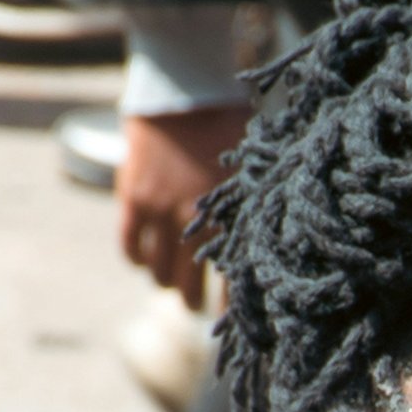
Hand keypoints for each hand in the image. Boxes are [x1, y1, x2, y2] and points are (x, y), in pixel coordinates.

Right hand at [118, 104, 250, 308]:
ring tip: (172, 284)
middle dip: (194, 302)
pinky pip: (131, 246)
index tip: (240, 326)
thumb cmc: (229, 119)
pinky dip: (137, 259)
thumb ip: (257, 200)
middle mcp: (196, 220)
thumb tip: (279, 234)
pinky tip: (144, 262)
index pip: (235, 278)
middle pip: (192, 285)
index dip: (235, 308)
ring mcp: (161, 211)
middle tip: (196, 306)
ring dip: (166, 283)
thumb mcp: (254, 161)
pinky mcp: (133, 198)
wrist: (183, 85)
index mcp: (231, 214)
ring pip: (160, 272)